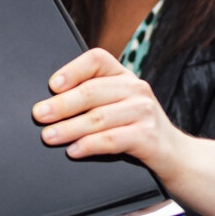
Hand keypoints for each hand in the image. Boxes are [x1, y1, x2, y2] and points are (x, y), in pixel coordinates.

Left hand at [32, 48, 187, 179]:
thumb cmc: (137, 130)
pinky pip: (111, 140)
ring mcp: (144, 111)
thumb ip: (93, 100)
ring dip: (69, 128)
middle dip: (61, 105)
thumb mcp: (119, 106)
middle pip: (92, 91)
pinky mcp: (147, 136)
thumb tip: (51, 105)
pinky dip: (88, 145)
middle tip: (40, 115)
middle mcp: (136, 89)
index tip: (52, 85)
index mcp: (125, 76)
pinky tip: (74, 150)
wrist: (174, 155)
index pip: (97, 60)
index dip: (72, 70)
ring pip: (98, 118)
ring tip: (49, 136)